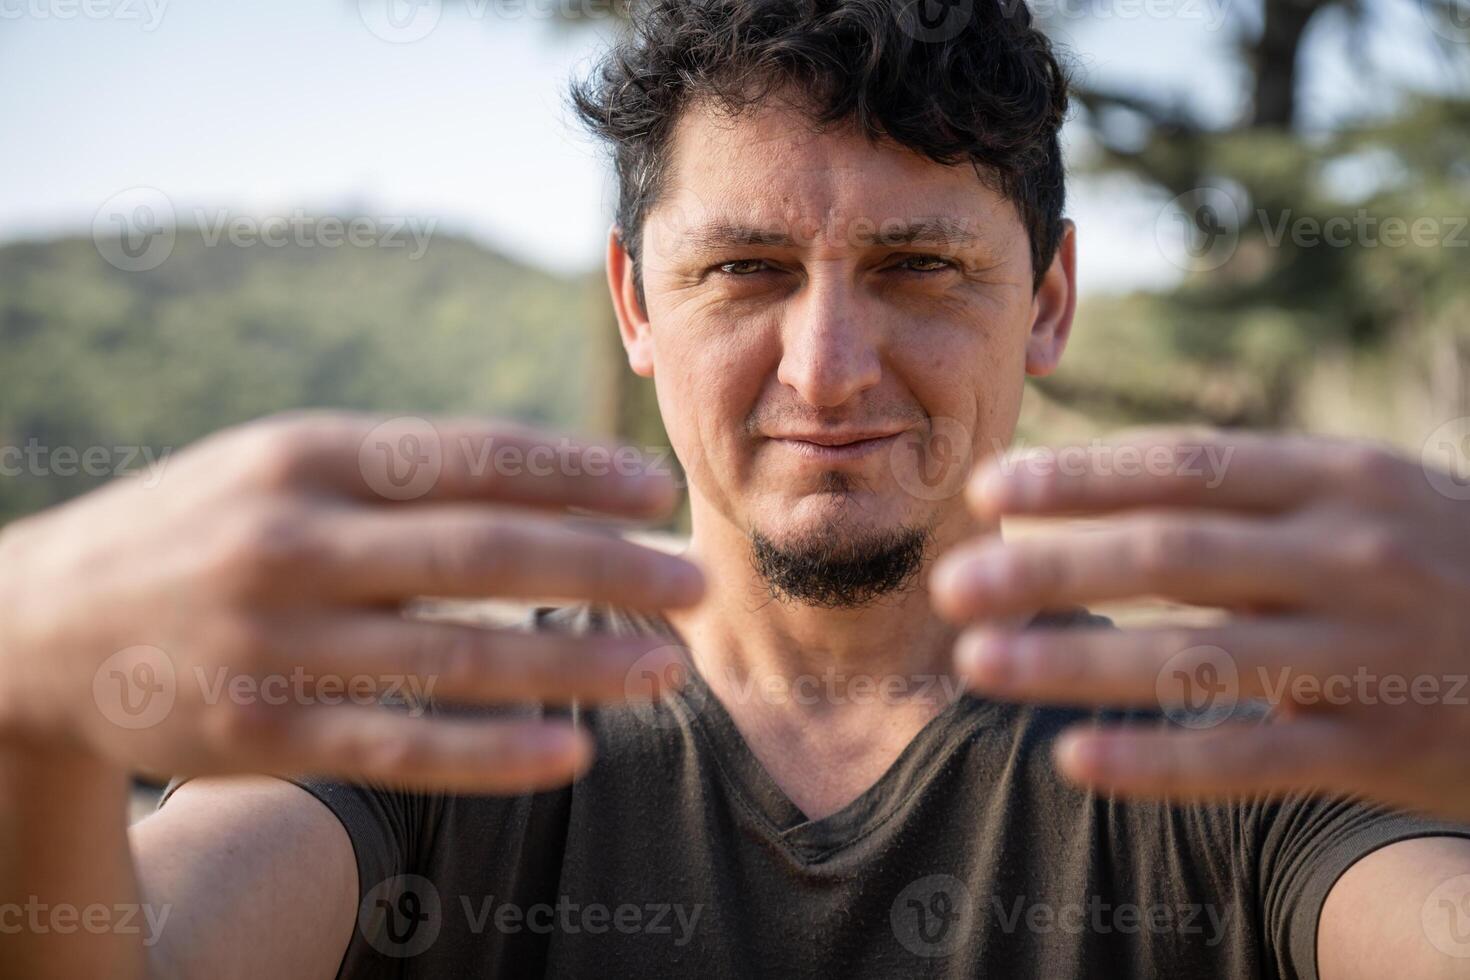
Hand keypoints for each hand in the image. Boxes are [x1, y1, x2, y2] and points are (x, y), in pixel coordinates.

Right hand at [0, 413, 702, 791]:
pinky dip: (496, 752)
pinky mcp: (263, 733)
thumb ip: (402, 468)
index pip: (472, 455)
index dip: (579, 472)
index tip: (660, 488)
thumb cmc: (200, 528)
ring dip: (579, 665)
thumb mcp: (282, 465)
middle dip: (608, 567)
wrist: (41, 626)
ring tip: (667, 669)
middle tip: (696, 579)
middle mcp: (293, 540)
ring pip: (458, 659)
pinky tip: (575, 751)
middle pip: (486, 553)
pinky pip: (402, 746)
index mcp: (307, 454)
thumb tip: (549, 477)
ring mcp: (277, 643)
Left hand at [930, 429, 1469, 819]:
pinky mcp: (1382, 746)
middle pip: (1170, 555)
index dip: (1078, 478)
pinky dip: (1159, 760)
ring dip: (1075, 661)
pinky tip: (1075, 760)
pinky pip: (1252, 758)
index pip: (1186, 468)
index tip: (987, 490)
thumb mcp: (1370, 496)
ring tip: (979, 662)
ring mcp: (1368, 652)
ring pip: (1195, 656)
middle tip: (951, 584)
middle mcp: (1353, 553)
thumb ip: (1254, 494)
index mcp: (1341, 478)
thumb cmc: (1448, 561)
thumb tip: (1099, 490)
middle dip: (1050, 567)